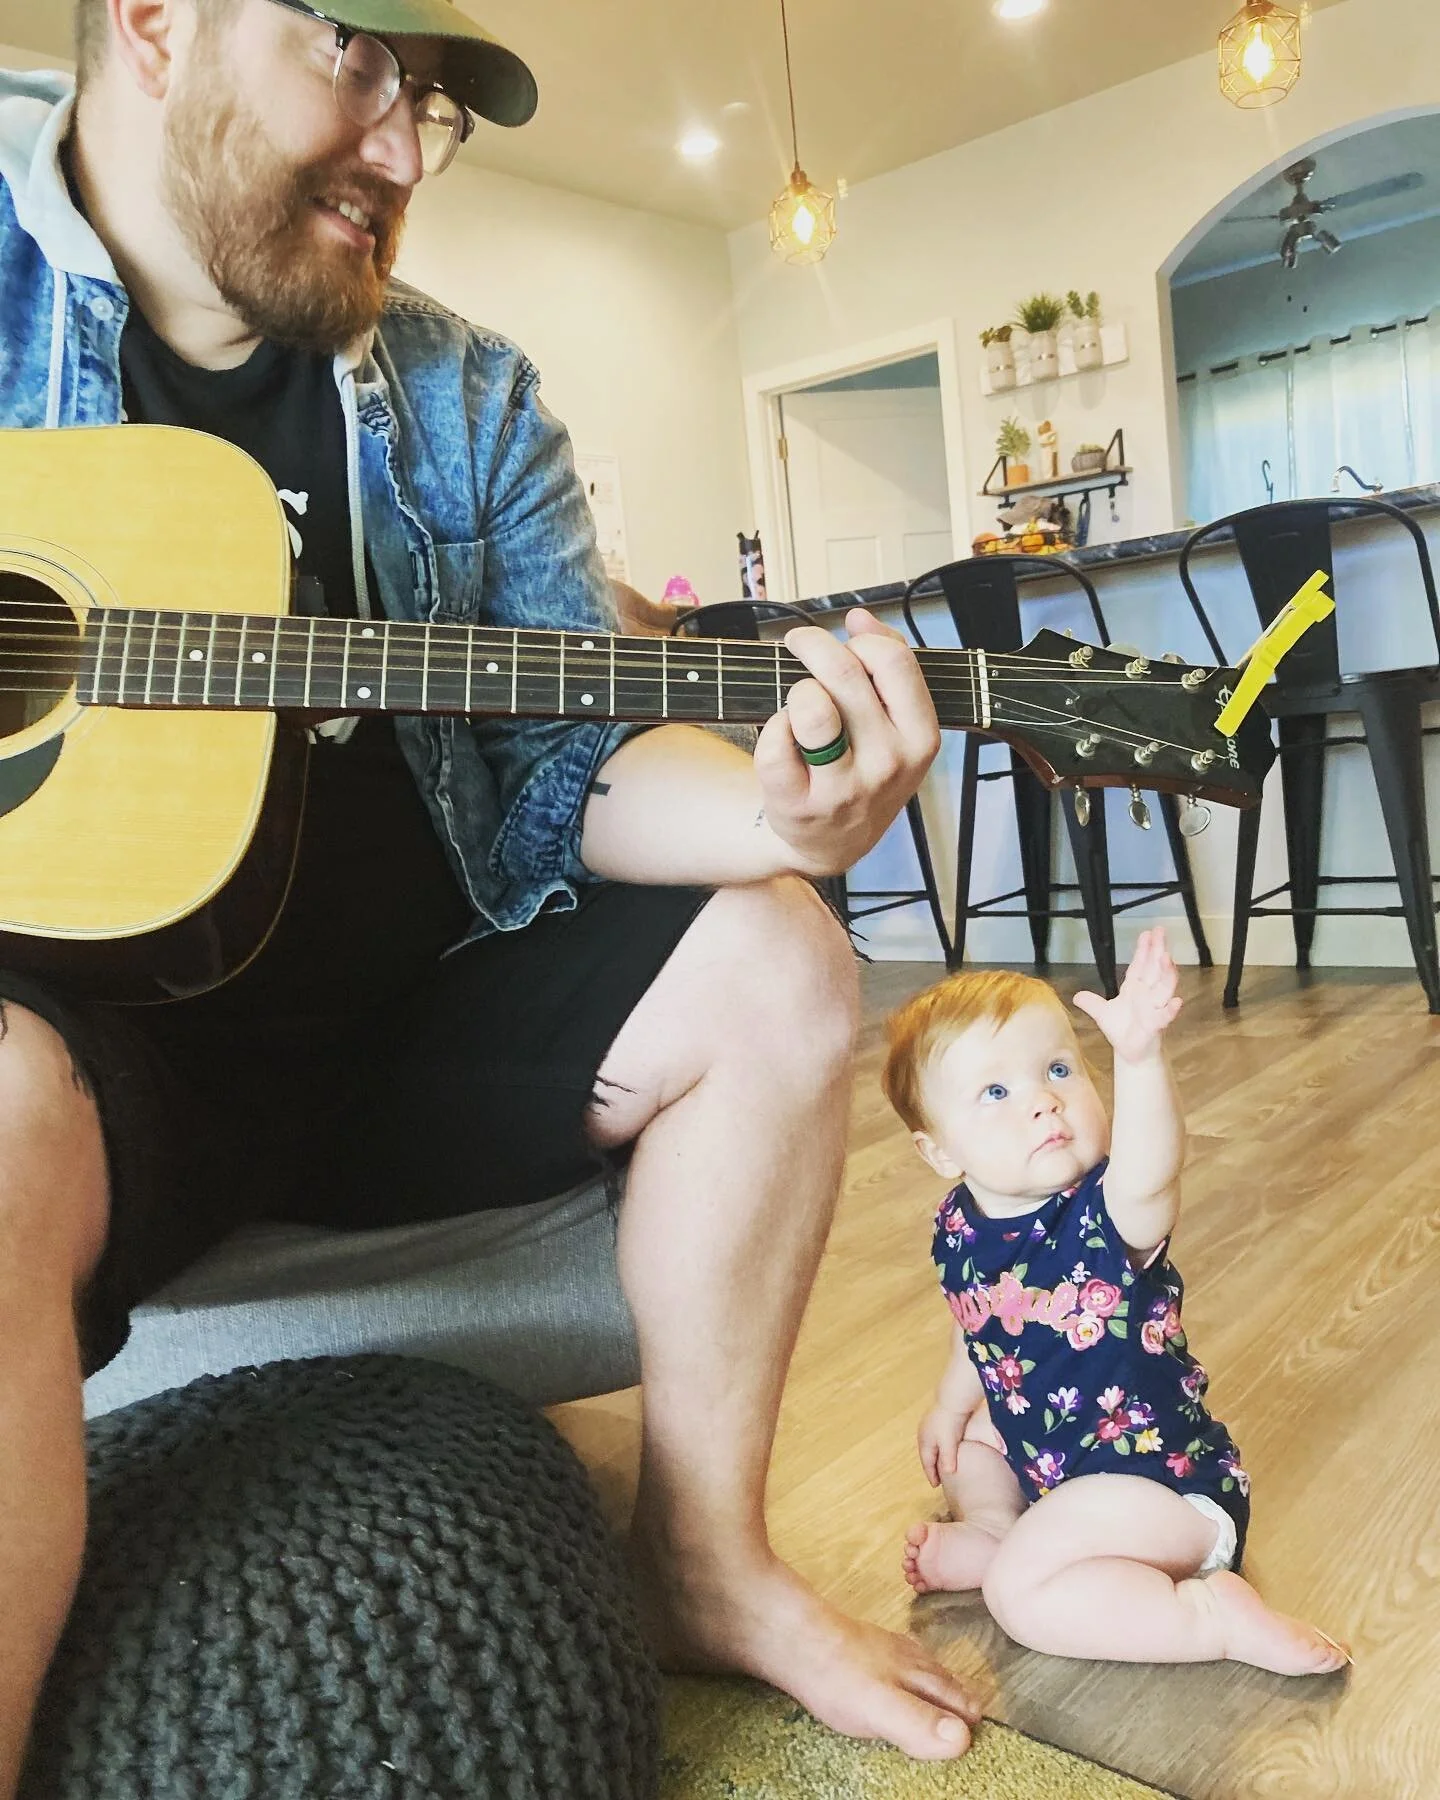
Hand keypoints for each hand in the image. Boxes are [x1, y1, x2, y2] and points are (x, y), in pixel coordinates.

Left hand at [751, 611, 940, 877]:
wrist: (832, 842)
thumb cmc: (865, 772)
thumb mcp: (898, 727)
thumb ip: (889, 667)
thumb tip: (861, 618)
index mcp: (920, 738)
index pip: (893, 661)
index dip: (860, 639)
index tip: (842, 639)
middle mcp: (888, 764)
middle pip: (845, 674)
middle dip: (813, 645)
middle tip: (798, 644)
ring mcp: (844, 788)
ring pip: (812, 709)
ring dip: (797, 690)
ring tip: (797, 698)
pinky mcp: (800, 805)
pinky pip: (775, 744)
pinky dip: (770, 729)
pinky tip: (781, 735)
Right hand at [917, 1404, 966, 1487]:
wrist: (954, 1398)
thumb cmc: (950, 1421)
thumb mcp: (949, 1443)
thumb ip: (947, 1459)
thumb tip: (947, 1474)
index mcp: (925, 1441)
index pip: (926, 1463)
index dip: (931, 1475)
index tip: (936, 1486)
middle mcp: (924, 1434)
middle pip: (927, 1455)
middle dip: (932, 1467)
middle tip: (939, 1478)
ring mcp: (929, 1426)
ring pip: (932, 1447)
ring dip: (936, 1457)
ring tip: (943, 1465)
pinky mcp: (938, 1420)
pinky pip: (937, 1440)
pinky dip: (941, 1448)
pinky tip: (948, 1449)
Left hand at [1073, 927, 1181, 1063]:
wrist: (1130, 1053)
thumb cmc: (1121, 1030)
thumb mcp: (1102, 1014)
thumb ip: (1091, 1002)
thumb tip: (1076, 995)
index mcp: (1135, 988)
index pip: (1140, 964)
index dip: (1143, 949)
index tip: (1147, 932)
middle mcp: (1148, 994)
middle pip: (1154, 969)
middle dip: (1158, 950)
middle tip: (1161, 932)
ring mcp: (1154, 1008)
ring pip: (1164, 988)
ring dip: (1166, 973)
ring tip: (1167, 957)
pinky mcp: (1156, 1025)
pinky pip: (1165, 1016)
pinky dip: (1171, 1009)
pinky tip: (1177, 1001)